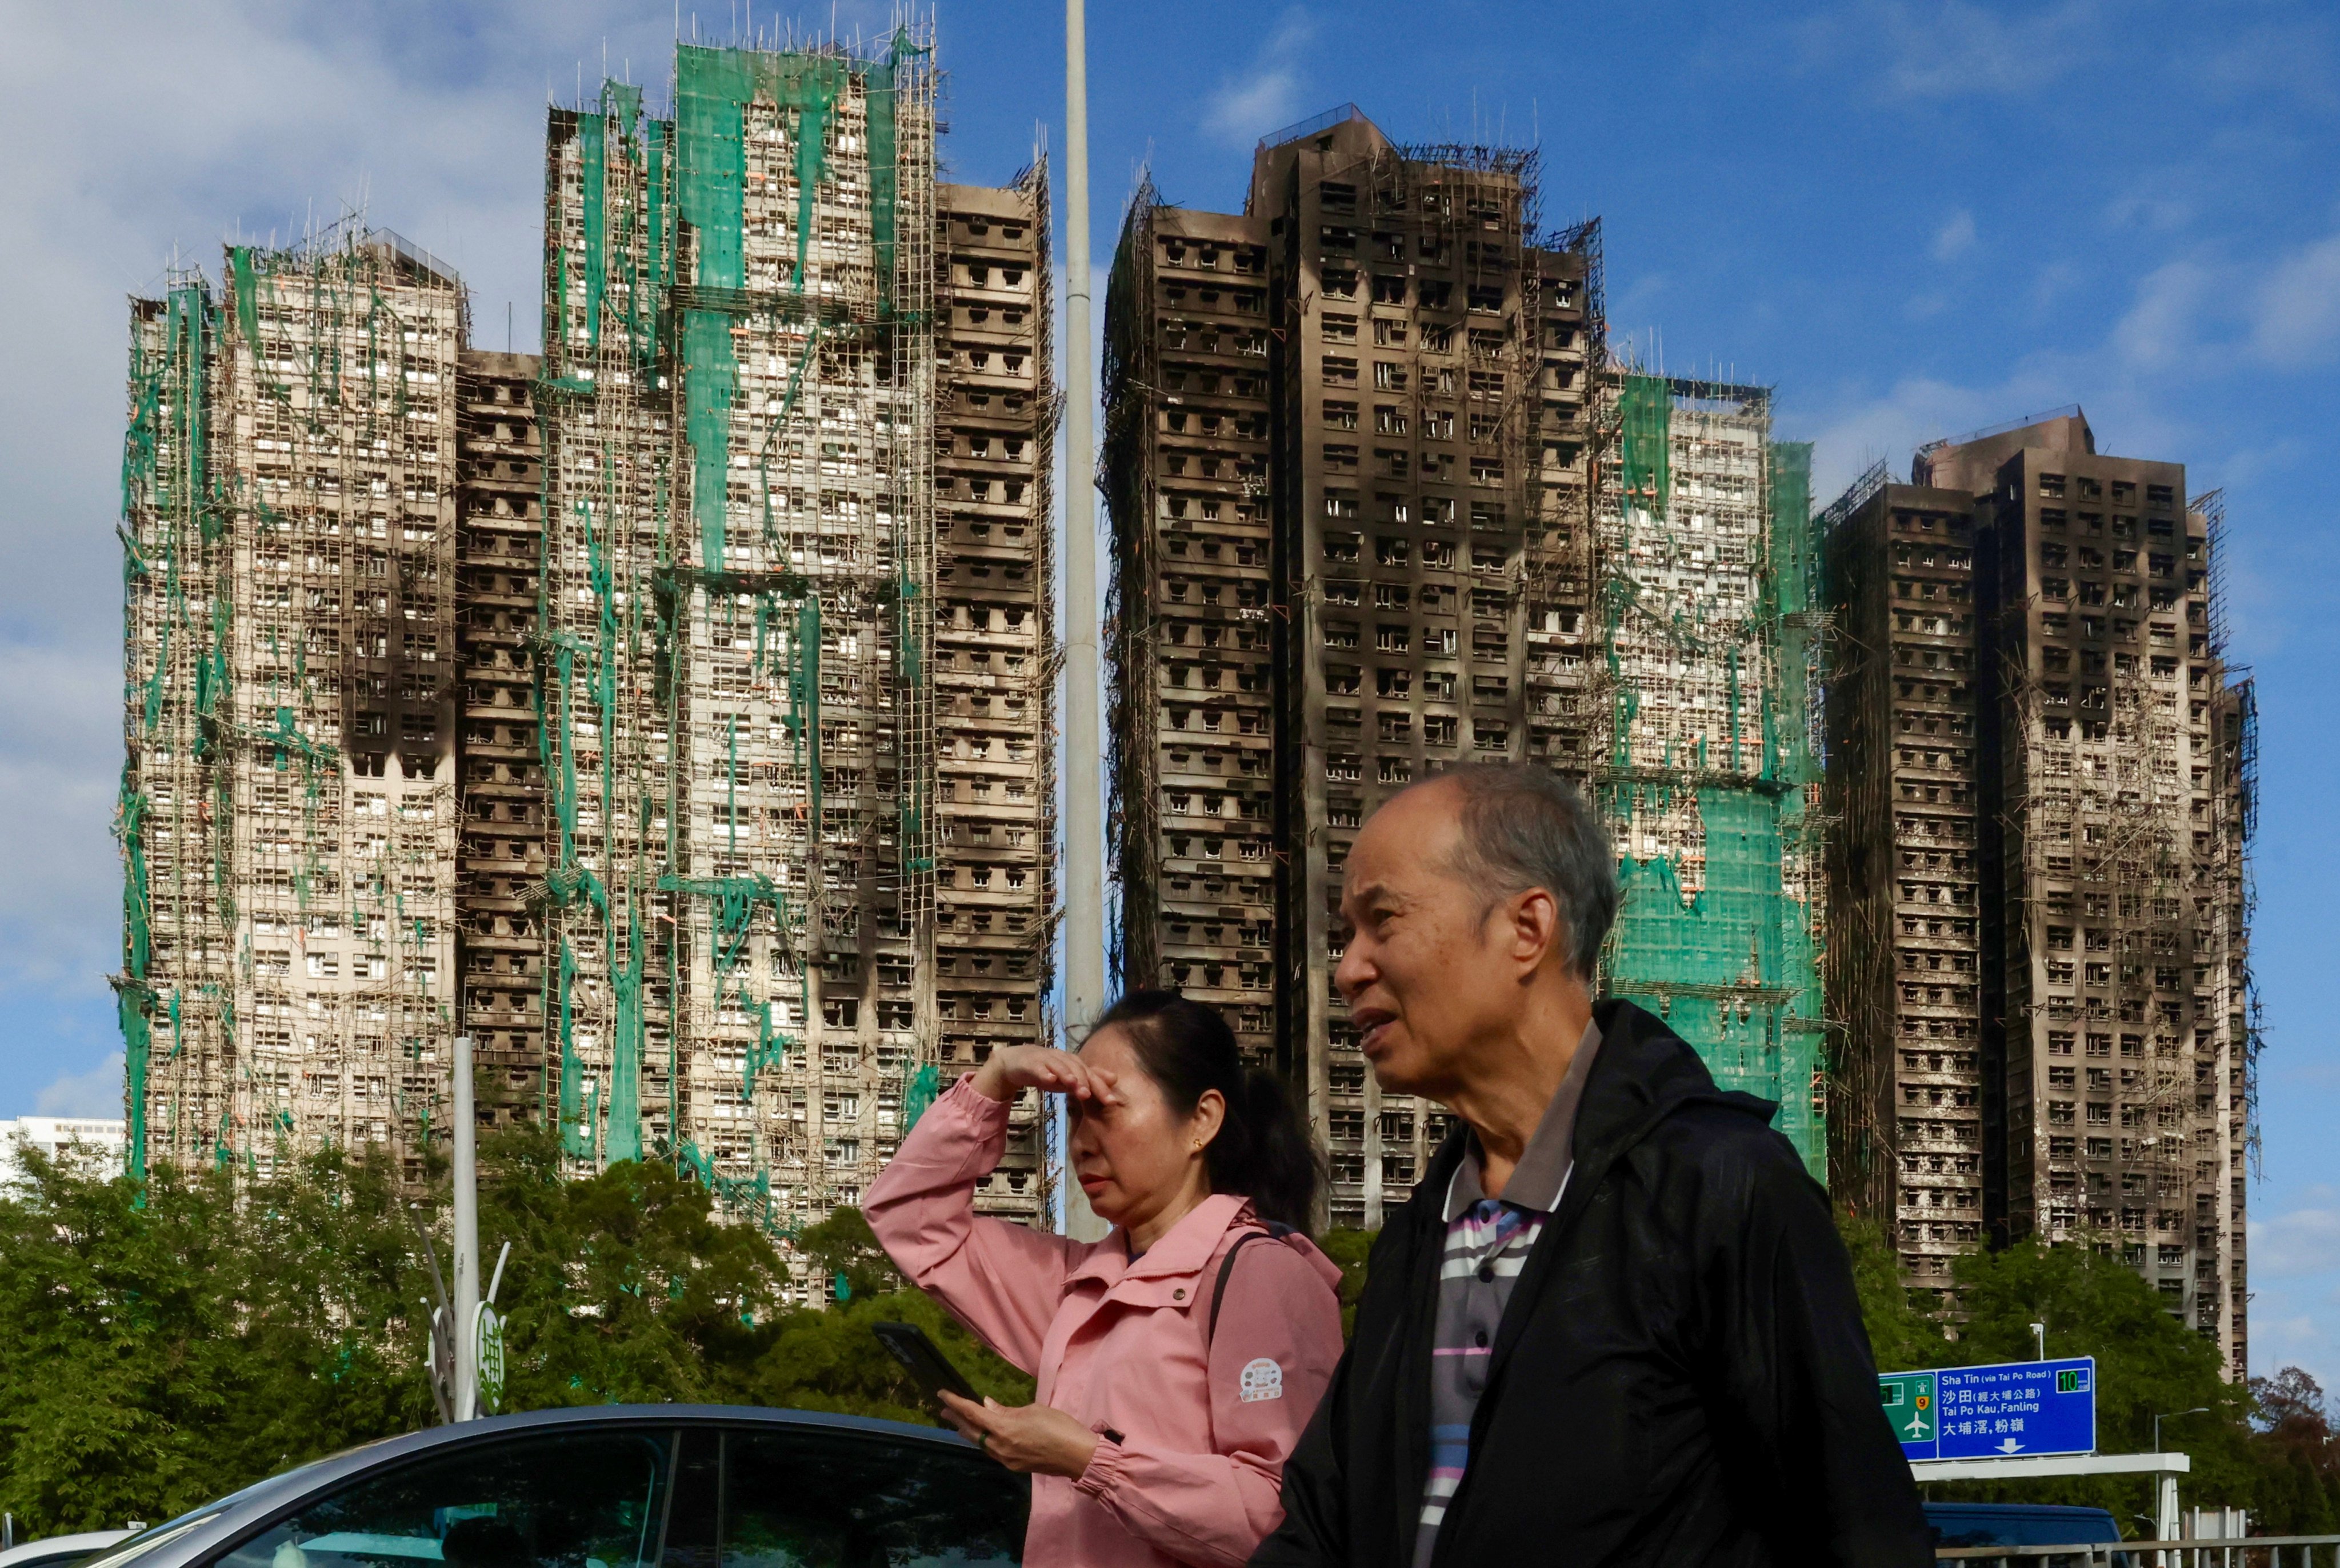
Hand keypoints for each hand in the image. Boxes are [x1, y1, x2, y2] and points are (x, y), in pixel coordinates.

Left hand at [938, 1391, 1102, 1477]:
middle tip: (944, 1410)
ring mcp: (1006, 1459)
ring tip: (959, 1423)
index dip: (956, 1403)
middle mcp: (999, 1446)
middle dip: (957, 1420)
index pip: (972, 1414)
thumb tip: (987, 1405)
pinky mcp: (1014, 1465)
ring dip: (969, 1432)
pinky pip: (992, 1451)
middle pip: (972, 1431)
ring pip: (980, 1444)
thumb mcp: (1033, 1410)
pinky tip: (984, 1436)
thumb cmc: (1059, 1426)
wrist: (1077, 1455)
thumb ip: (1006, 1411)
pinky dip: (983, 1441)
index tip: (942, 1394)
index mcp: (1003, 1429)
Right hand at [969, 1044, 1122, 1107]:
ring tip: (1074, 1085)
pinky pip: (1038, 1067)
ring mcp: (1046, 1059)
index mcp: (1073, 1063)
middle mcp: (1062, 1059)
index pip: (1091, 1074)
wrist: (1018, 1062)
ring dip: (1067, 1074)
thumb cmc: (1048, 1070)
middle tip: (1090, 1095)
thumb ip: (1090, 1079)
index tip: (1112, 1101)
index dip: (1101, 1087)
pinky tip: (1049, 1079)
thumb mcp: (1069, 1078)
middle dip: (1085, 1081)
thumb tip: (1115, 1079)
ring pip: (1059, 1066)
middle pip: (1077, 1068)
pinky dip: (1044, 1072)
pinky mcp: (1031, 1063)